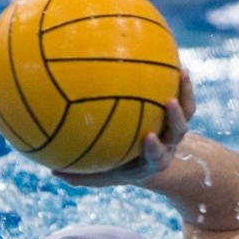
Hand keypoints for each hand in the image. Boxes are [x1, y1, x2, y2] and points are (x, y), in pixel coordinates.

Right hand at [54, 69, 196, 187]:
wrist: (151, 165)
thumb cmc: (120, 169)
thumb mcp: (102, 176)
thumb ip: (81, 176)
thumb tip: (51, 172)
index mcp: (153, 161)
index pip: (157, 156)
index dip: (155, 148)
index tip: (147, 137)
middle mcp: (168, 145)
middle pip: (178, 132)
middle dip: (175, 119)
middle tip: (169, 102)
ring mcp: (176, 129)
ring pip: (187, 112)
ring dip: (185, 93)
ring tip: (181, 72)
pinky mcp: (182, 114)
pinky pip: (186, 97)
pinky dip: (183, 82)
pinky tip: (175, 62)